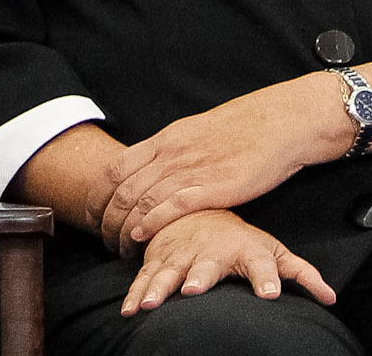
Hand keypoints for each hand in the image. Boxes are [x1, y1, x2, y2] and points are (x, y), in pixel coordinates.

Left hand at [100, 76, 347, 246]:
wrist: (280, 121)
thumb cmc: (243, 128)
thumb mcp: (198, 132)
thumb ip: (173, 150)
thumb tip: (153, 167)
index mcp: (166, 138)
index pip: (116, 167)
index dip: (98, 195)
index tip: (92, 215)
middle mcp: (172, 152)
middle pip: (122, 189)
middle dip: (106, 219)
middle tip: (102, 240)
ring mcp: (191, 168)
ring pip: (141, 200)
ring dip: (124, 229)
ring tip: (118, 249)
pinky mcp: (213, 186)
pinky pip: (172, 206)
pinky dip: (151, 222)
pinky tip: (140, 236)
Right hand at [119, 210, 333, 315]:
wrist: (197, 209)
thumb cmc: (240, 240)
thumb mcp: (272, 251)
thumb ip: (300, 273)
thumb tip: (331, 297)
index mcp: (246, 248)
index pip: (261, 262)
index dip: (266, 277)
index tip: (271, 293)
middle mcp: (212, 250)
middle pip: (207, 264)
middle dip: (200, 277)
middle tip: (195, 290)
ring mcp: (182, 253)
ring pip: (169, 271)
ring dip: (159, 287)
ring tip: (152, 305)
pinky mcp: (158, 259)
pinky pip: (144, 277)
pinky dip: (135, 293)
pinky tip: (130, 311)